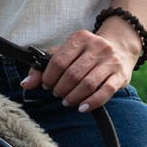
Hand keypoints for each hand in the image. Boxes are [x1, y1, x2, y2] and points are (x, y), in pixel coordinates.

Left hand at [23, 25, 137, 109]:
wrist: (121, 46)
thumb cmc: (87, 52)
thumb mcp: (66, 52)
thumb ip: (44, 65)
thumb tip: (25, 84)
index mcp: (80, 38)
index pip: (58, 61)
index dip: (49, 77)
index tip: (46, 85)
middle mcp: (97, 47)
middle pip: (72, 74)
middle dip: (61, 89)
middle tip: (58, 94)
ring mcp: (111, 61)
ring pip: (88, 84)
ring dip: (73, 97)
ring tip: (67, 101)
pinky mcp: (121, 75)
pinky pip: (106, 92)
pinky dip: (92, 102)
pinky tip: (82, 107)